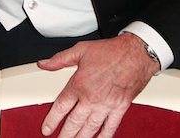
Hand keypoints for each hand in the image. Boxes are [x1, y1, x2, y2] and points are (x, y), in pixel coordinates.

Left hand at [36, 33, 157, 137]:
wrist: (136, 54)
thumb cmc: (111, 51)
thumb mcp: (80, 50)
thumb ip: (59, 60)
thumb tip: (44, 63)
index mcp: (79, 84)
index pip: (61, 107)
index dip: (52, 120)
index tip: (47, 129)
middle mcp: (92, 98)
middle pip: (74, 122)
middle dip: (65, 134)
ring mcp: (106, 105)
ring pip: (90, 127)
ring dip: (81, 137)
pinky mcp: (120, 108)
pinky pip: (111, 126)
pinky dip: (104, 136)